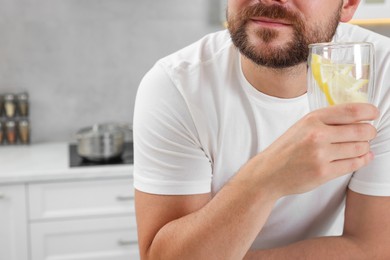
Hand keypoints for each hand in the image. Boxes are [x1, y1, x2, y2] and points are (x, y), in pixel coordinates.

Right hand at [250, 103, 378, 197]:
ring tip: (361, 146)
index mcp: (312, 119)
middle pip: (361, 130)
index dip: (369, 111)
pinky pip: (353, 164)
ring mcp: (320, 155)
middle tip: (369, 133)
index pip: (351, 111)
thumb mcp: (302, 126)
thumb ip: (326, 120)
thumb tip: (357, 116)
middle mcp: (317, 135)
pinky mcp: (323, 172)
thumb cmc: (287, 148)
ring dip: (365, 147)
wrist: (269, 171)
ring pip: (360, 148)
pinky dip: (362, 160)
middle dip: (370, 131)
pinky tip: (362, 156)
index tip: (374, 113)